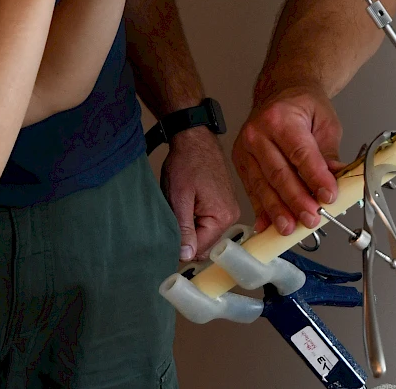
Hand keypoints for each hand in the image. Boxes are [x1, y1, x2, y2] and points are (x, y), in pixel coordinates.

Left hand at [160, 128, 241, 260]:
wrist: (195, 139)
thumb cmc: (187, 163)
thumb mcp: (179, 198)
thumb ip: (184, 228)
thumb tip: (186, 255)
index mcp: (222, 217)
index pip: (199, 249)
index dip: (180, 249)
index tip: (164, 244)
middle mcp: (231, 216)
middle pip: (204, 244)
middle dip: (185, 239)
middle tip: (167, 227)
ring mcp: (228, 210)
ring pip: (204, 234)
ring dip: (188, 230)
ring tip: (176, 213)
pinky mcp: (223, 204)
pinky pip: (207, 223)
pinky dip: (193, 222)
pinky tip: (183, 210)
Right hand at [233, 86, 343, 235]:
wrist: (281, 92)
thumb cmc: (304, 105)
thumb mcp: (325, 122)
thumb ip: (329, 153)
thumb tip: (336, 180)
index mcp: (281, 118)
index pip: (300, 153)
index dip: (315, 178)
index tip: (328, 196)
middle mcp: (258, 133)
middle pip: (278, 173)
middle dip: (296, 200)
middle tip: (311, 218)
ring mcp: (246, 149)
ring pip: (263, 185)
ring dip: (277, 210)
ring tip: (290, 227)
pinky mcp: (241, 162)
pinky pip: (252, 189)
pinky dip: (261, 209)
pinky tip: (267, 225)